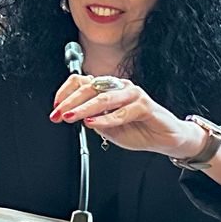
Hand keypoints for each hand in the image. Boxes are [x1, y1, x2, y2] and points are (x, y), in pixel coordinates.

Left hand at [51, 73, 197, 156]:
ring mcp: (132, 94)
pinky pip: (122, 112)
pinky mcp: (144, 105)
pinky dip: (106, 119)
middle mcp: (119, 87)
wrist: (165, 139)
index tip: (55, 108)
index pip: (81, 82)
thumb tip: (73, 115)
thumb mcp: (108, 127)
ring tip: (71, 116)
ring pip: (103, 98)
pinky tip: (93, 123)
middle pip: (89, 87)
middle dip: (70, 102)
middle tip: (59, 114)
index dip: (65, 93)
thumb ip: (92, 119)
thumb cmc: (138, 129)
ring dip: (84, 108)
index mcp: (108, 88)